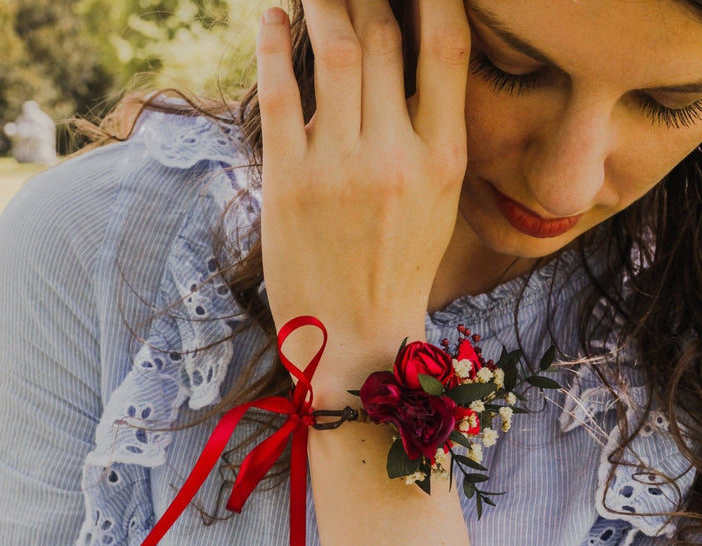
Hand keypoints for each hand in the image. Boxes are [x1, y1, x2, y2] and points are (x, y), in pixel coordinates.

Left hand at [256, 0, 469, 390]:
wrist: (354, 337)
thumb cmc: (397, 268)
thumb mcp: (439, 203)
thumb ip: (430, 133)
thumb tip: (409, 61)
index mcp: (443, 160)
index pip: (447, 47)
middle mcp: (395, 156)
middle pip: (383, 37)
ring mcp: (339, 167)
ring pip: (335, 50)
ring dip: (323, 0)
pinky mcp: (288, 181)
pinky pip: (281, 92)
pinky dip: (274, 45)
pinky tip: (272, 17)